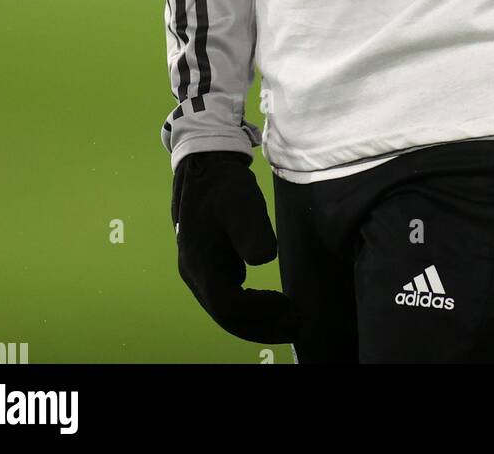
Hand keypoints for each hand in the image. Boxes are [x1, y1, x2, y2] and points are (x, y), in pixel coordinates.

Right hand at [172, 150, 301, 342]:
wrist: (204, 166)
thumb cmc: (224, 185)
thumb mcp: (242, 202)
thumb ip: (252, 231)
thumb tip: (264, 259)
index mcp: (201, 263)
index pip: (228, 304)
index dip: (258, 310)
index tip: (287, 303)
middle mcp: (194, 274)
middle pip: (227, 316)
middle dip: (262, 326)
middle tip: (298, 326)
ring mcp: (199, 271)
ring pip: (226, 311)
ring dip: (258, 322)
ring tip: (292, 323)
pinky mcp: (208, 266)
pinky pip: (227, 298)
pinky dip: (251, 308)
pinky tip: (274, 305)